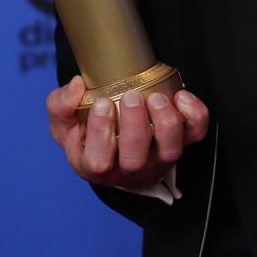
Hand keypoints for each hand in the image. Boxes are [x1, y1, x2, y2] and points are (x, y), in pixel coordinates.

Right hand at [46, 74, 209, 187]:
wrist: (116, 132)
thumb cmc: (86, 130)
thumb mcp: (65, 121)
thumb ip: (60, 105)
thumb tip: (76, 87)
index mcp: (96, 166)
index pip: (98, 163)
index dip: (102, 134)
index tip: (103, 103)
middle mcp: (129, 169)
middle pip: (136, 161)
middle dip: (135, 128)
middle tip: (132, 97)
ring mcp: (158, 157)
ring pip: (170, 151)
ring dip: (165, 123)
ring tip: (157, 98)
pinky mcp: (181, 142)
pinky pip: (195, 134)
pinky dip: (195, 115)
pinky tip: (182, 95)